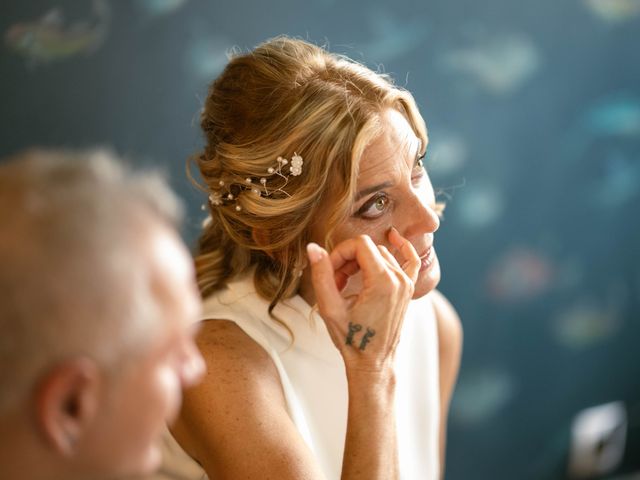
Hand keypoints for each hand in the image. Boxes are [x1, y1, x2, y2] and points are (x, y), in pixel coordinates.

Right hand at [306, 228, 419, 371]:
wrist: (372, 362)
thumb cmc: (351, 339)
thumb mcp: (330, 308)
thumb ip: (321, 274)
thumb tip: (313, 247)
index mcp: (382, 281)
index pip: (358, 245)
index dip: (339, 253)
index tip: (329, 272)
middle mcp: (399, 279)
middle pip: (368, 248)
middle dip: (347, 260)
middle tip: (335, 283)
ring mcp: (407, 283)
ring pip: (381, 253)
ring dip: (362, 262)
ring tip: (348, 284)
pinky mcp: (408, 289)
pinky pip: (411, 259)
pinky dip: (402, 247)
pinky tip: (393, 237)